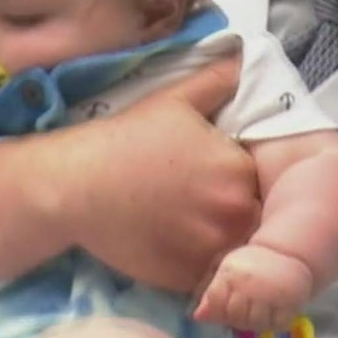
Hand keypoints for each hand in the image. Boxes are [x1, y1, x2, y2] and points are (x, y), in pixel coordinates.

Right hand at [59, 58, 259, 293]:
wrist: (73, 186)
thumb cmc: (121, 141)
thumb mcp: (171, 100)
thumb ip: (216, 81)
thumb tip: (243, 59)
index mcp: (238, 168)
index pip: (264, 182)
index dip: (236, 180)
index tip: (207, 179)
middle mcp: (233, 211)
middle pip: (254, 219)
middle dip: (231, 213)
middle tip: (193, 204)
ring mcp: (210, 250)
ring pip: (236, 252)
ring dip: (219, 243)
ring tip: (182, 227)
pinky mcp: (186, 278)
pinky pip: (209, 278)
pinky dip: (197, 267)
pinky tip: (169, 246)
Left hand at [193, 244, 312, 331]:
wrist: (285, 252)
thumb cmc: (250, 263)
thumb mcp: (226, 270)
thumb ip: (211, 293)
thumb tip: (197, 317)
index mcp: (230, 275)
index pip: (215, 302)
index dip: (217, 310)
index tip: (224, 308)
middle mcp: (249, 286)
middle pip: (235, 316)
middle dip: (234, 320)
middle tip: (241, 314)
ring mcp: (270, 295)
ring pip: (255, 323)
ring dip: (253, 324)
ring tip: (255, 315)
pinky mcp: (290, 303)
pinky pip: (277, 325)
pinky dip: (272, 325)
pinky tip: (270, 316)